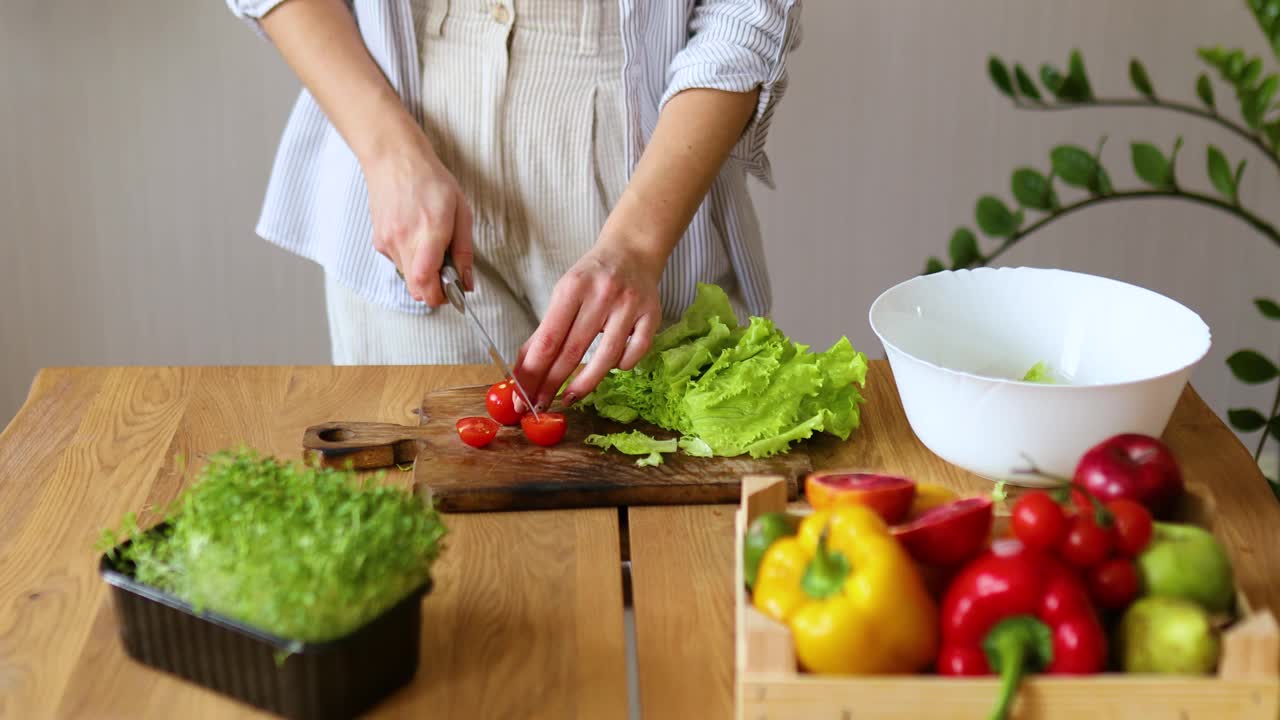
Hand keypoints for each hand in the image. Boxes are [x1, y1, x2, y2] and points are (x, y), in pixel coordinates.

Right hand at [364, 133, 473, 305]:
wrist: (394, 159)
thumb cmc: (431, 180)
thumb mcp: (461, 212)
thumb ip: (464, 251)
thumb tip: (468, 283)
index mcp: (428, 232)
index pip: (426, 283)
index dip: (440, 296)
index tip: (454, 292)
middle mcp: (403, 241)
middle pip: (416, 289)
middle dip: (435, 289)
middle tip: (449, 274)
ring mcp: (387, 242)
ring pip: (408, 277)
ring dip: (424, 272)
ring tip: (432, 244)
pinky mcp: (378, 241)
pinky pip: (398, 262)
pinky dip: (411, 259)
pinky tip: (416, 236)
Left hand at [513, 236, 663, 409]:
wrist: (632, 251)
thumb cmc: (592, 277)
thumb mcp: (564, 295)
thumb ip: (546, 332)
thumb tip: (523, 369)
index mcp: (573, 288)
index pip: (548, 339)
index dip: (533, 372)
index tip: (522, 396)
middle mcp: (601, 295)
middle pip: (573, 350)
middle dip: (552, 384)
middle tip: (539, 407)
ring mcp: (629, 306)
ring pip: (607, 356)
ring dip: (585, 383)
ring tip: (570, 398)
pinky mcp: (652, 315)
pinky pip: (636, 352)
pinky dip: (622, 365)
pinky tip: (610, 367)